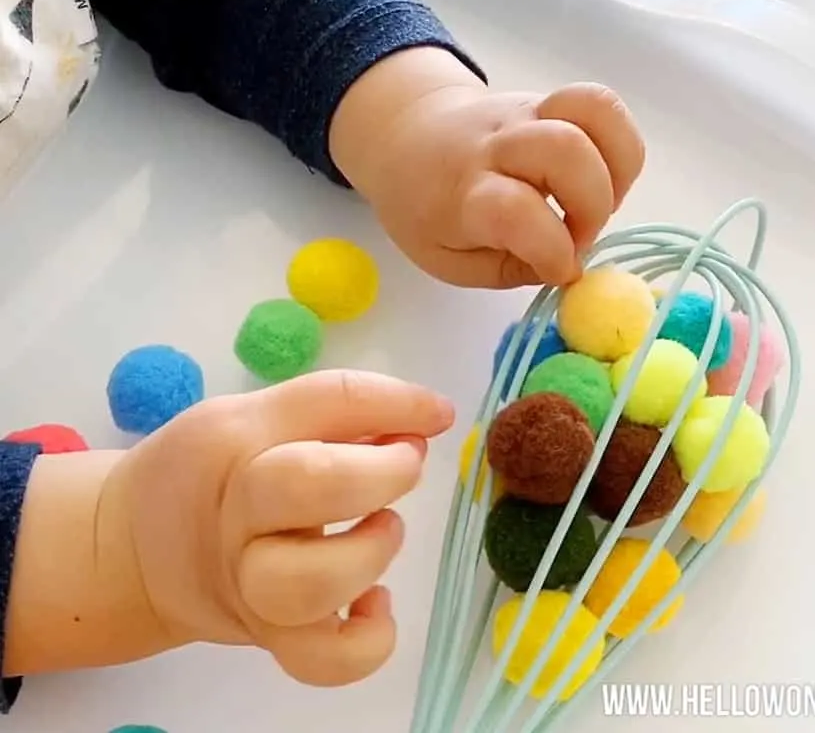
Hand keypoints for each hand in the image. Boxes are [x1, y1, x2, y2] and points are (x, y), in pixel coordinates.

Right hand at [98, 371, 453, 685]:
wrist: (130, 549)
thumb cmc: (212, 468)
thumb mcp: (255, 416)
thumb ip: (335, 412)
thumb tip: (428, 416)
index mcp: (236, 435)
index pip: (326, 400)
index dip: (396, 402)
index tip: (437, 413)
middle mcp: (236, 508)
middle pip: (309, 484)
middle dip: (380, 471)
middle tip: (405, 462)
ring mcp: (246, 582)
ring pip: (308, 582)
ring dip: (369, 553)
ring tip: (384, 530)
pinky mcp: (263, 637)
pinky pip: (319, 661)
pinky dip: (366, 641)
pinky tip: (374, 603)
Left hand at [330, 48, 644, 288]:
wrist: (407, 134)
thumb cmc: (428, 209)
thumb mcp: (449, 260)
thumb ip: (511, 269)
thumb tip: (570, 268)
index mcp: (463, 190)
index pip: (514, 210)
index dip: (551, 248)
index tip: (559, 271)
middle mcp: (498, 142)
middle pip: (567, 149)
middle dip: (593, 206)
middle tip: (578, 237)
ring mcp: (528, 112)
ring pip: (596, 111)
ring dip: (616, 171)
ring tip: (597, 204)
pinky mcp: (551, 100)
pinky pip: (602, 107)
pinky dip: (620, 147)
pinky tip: (603, 180)